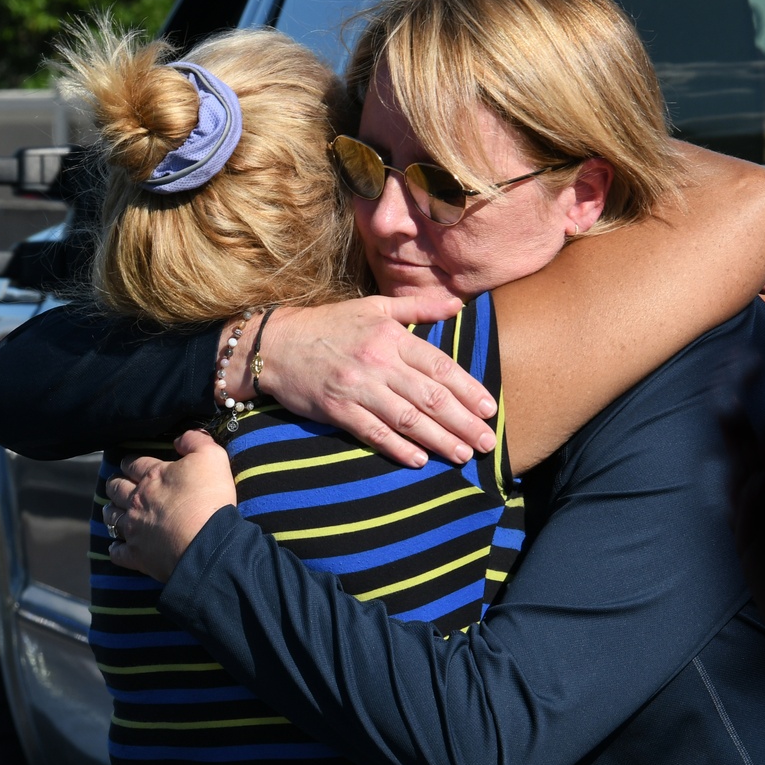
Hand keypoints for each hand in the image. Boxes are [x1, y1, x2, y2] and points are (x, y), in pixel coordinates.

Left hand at [106, 430, 236, 582]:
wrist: (207, 542)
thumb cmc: (209, 498)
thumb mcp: (212, 457)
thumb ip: (195, 441)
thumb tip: (181, 438)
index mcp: (153, 477)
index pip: (135, 463)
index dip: (130, 461)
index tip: (128, 462)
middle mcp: (137, 501)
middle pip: (117, 488)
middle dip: (115, 483)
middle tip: (116, 482)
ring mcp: (134, 528)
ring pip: (112, 517)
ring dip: (111, 510)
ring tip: (111, 509)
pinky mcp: (137, 555)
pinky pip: (117, 552)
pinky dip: (115, 548)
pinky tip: (116, 546)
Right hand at [253, 296, 497, 467]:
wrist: (275, 344)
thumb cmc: (329, 325)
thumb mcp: (373, 307)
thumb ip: (417, 308)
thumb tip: (457, 305)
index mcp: (389, 336)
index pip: (438, 365)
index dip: (467, 389)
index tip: (489, 409)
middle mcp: (377, 361)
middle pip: (429, 396)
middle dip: (462, 422)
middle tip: (487, 442)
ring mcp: (356, 387)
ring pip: (406, 418)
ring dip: (438, 439)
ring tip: (462, 454)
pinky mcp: (337, 409)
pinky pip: (372, 432)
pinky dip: (397, 447)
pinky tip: (419, 459)